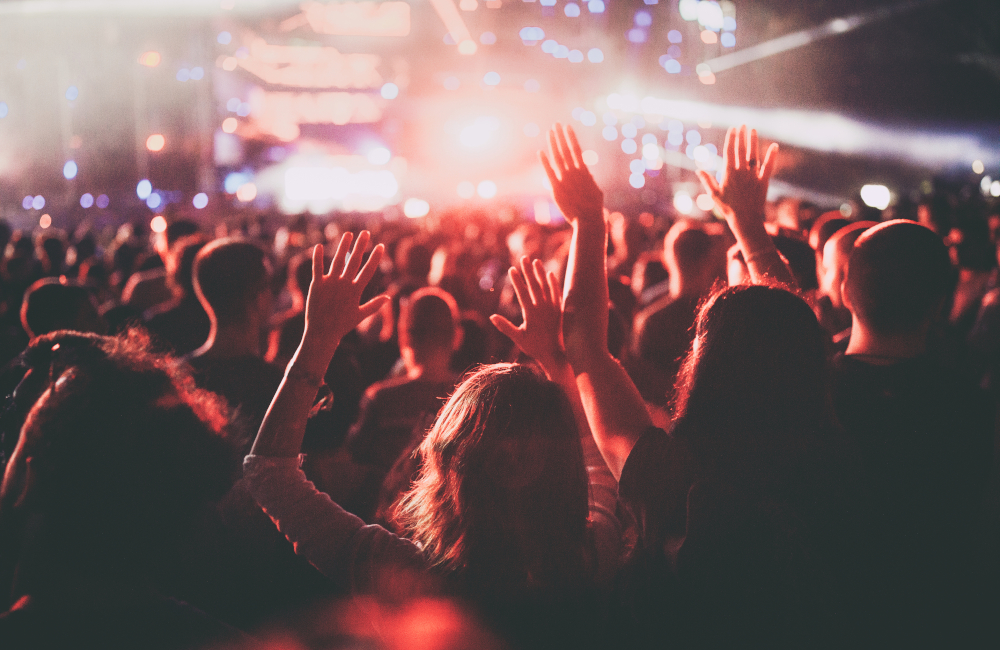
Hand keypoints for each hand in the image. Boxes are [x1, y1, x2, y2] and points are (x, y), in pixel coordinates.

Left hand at [300, 231, 388, 362]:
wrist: (322, 333)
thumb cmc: (342, 325)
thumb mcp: (360, 315)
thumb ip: (374, 305)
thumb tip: (388, 297)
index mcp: (355, 291)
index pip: (368, 271)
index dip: (375, 258)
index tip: (381, 246)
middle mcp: (343, 284)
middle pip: (354, 261)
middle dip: (360, 246)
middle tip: (365, 233)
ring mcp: (330, 283)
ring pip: (338, 260)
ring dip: (343, 246)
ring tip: (348, 235)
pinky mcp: (316, 285)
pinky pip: (317, 268)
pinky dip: (317, 257)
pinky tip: (318, 246)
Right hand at [490, 256, 566, 376]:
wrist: (554, 354)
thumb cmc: (533, 347)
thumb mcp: (517, 338)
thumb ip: (505, 326)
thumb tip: (492, 316)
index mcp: (531, 314)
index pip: (522, 293)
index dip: (516, 280)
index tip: (512, 269)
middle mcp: (542, 308)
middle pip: (534, 285)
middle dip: (528, 271)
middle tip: (524, 258)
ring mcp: (552, 308)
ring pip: (546, 286)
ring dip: (541, 273)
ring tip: (536, 261)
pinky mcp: (559, 310)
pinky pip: (556, 293)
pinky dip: (553, 283)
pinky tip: (550, 274)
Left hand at [539, 123, 603, 225]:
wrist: (588, 220)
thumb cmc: (593, 208)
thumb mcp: (595, 191)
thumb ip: (590, 181)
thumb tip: (589, 176)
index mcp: (584, 172)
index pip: (576, 150)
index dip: (571, 137)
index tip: (567, 127)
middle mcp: (574, 173)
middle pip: (565, 150)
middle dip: (560, 136)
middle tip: (556, 124)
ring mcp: (565, 180)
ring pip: (557, 158)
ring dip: (553, 144)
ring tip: (550, 132)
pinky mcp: (557, 189)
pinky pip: (549, 173)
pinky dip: (544, 162)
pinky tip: (540, 152)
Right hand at [696, 124, 777, 227]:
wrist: (745, 219)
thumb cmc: (727, 208)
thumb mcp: (714, 195)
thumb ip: (707, 180)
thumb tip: (698, 169)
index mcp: (729, 173)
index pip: (729, 152)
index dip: (731, 139)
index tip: (732, 129)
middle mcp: (741, 172)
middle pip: (742, 150)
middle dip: (742, 136)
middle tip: (743, 125)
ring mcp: (753, 176)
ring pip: (754, 155)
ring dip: (753, 142)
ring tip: (753, 130)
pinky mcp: (763, 181)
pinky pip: (768, 167)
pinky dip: (772, 156)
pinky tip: (774, 146)